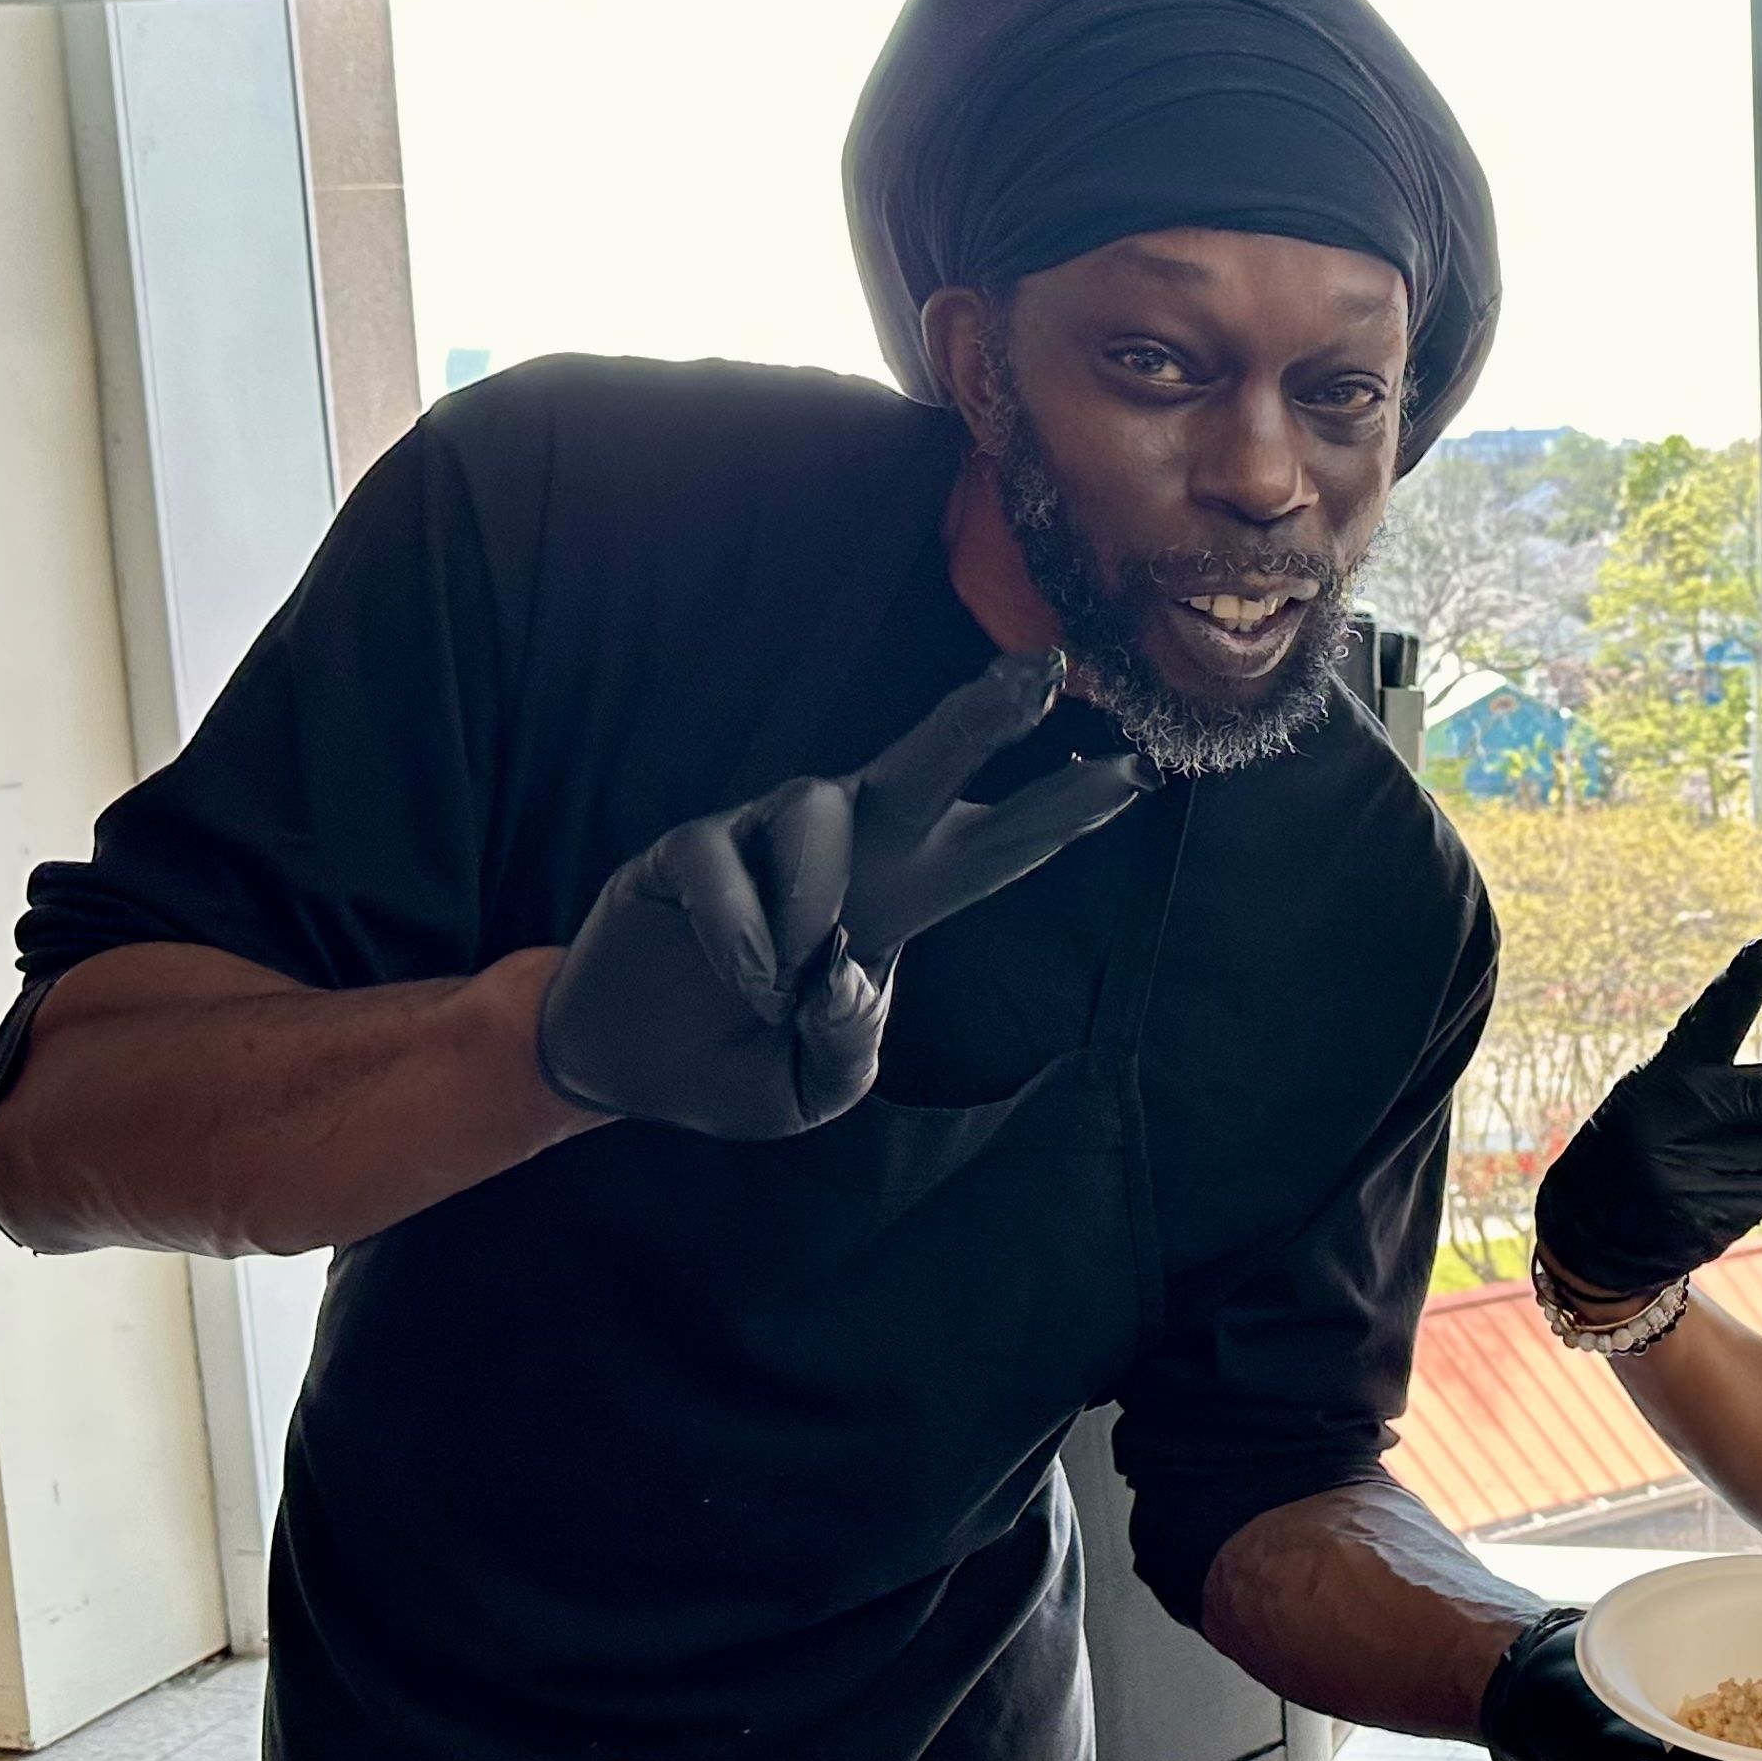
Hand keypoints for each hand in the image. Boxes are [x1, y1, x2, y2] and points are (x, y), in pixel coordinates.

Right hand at [536, 650, 1145, 1138]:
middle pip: (929, 765)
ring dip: (813, 901)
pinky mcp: (692, 845)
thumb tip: (851, 975)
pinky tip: (745, 980)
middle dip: (988, 716)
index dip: (1063, 810)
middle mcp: (849, 848)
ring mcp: (767, 835)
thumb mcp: (816, 1087)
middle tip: (1046, 674)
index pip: (999, 845)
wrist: (623, 1064)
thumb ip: (850, 1045)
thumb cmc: (741, 1056)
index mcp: (903, 898)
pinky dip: (741, 931)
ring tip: (782, 988)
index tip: (1138, 769)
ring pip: (824, 815)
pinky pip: (730, 864)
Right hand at [1533, 938, 1761, 1306]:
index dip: (1740, 985)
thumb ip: (1724, 1086)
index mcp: (1666, 1075)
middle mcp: (1679, 1116)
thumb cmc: (1640, 1148)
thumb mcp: (1658, 1098)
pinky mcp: (1707, 1215)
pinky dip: (1761, 1193)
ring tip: (1708, 1166)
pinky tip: (1712, 1197)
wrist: (1588, 1236)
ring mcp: (1693, 1169)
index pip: (1710, 1020)